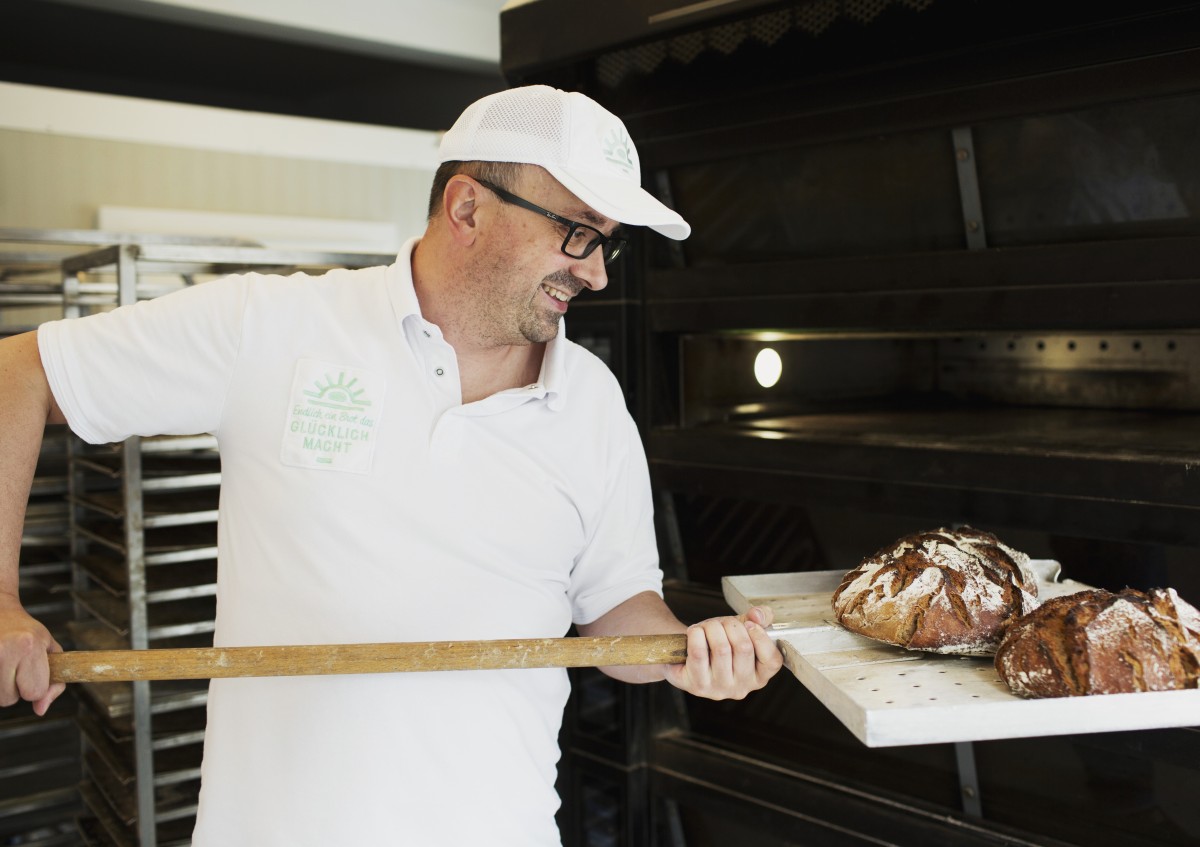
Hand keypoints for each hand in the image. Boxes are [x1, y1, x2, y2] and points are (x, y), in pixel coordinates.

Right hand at [0, 594, 63, 714]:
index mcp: (29, 646)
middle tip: (15, 667)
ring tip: (4, 664)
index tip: (32, 673)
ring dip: (1, 687)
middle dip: (15, 689)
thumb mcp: (49, 648)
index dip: (35, 688)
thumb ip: (54, 681)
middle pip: (10, 699)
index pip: (34, 691)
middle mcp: (6, 650)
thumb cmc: (27, 631)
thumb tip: (41, 710)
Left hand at [662, 605, 783, 699]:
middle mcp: (741, 688)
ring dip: (712, 628)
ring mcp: (719, 690)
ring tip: (708, 627)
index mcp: (758, 677)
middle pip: (744, 648)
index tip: (749, 624)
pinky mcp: (697, 686)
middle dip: (731, 625)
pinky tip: (695, 632)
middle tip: (722, 623)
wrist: (686, 653)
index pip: (772, 660)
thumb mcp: (742, 628)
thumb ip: (759, 617)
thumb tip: (758, 615)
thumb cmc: (719, 641)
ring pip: (721, 648)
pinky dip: (696, 634)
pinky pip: (699, 653)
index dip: (761, 637)